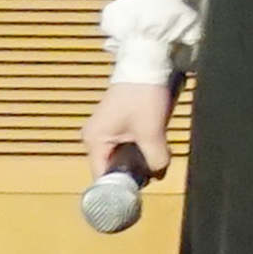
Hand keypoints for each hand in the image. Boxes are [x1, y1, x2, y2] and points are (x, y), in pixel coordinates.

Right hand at [78, 69, 174, 183]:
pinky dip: (140, 149)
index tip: (139, 192)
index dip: (120, 186)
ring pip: (122, 157)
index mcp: (94, 141)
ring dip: (139, 160)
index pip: (102, 176)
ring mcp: (105, 130)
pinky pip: (126, 146)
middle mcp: (94, 138)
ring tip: (157, 158)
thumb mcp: (152, 131)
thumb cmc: (144, 95)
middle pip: (112, 168)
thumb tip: (158, 174)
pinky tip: (155, 147)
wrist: (149, 62)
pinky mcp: (117, 124)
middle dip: (133, 173)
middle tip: (154, 173)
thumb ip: (155, 159)